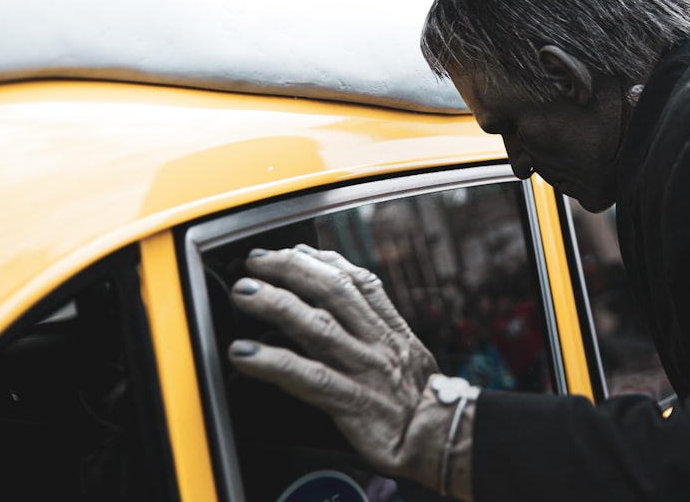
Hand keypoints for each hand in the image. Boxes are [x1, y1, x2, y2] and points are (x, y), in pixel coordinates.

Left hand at [226, 244, 440, 480]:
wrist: (446, 439)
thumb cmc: (421, 403)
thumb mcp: (409, 356)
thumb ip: (380, 330)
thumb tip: (351, 305)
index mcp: (393, 330)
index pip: (359, 281)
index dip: (324, 260)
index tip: (294, 249)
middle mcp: (378, 342)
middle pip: (334, 291)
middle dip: (292, 269)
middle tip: (256, 261)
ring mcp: (365, 369)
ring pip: (318, 326)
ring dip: (276, 304)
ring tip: (244, 293)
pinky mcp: (353, 402)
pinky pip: (308, 377)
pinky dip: (273, 363)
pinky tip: (243, 355)